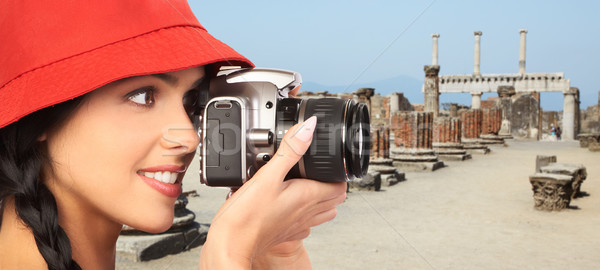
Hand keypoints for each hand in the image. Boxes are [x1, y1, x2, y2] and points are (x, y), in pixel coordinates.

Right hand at [199, 116, 346, 268]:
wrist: (231, 245)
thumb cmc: (246, 217)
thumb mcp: (267, 175)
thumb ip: (290, 150)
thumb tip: (308, 128)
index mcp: (307, 197)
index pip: (340, 186)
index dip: (339, 172)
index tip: (329, 161)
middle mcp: (306, 213)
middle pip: (335, 199)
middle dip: (332, 182)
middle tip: (320, 170)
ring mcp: (297, 225)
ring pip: (322, 212)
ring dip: (321, 198)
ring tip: (307, 184)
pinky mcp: (285, 233)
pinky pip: (304, 223)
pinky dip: (304, 212)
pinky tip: (288, 203)